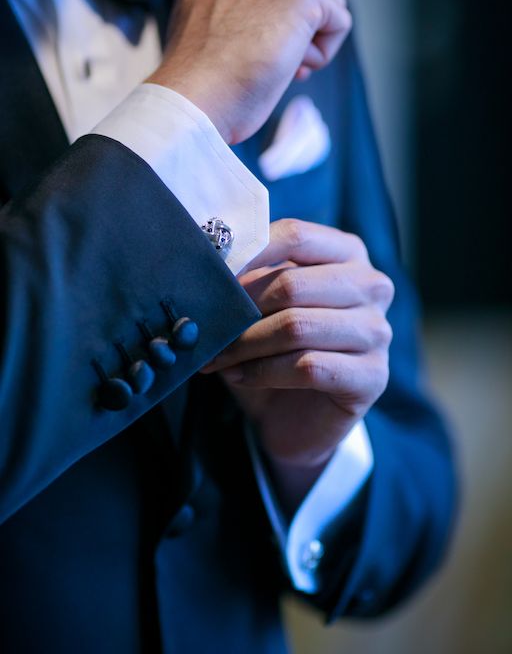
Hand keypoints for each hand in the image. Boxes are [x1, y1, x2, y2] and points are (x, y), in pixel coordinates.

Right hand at [147, 0, 350, 144]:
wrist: (192, 101)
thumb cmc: (197, 81)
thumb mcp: (206, 27)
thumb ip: (234, 10)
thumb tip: (275, 24)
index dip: (267, 26)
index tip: (245, 52)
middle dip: (290, 33)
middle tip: (260, 64)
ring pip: (324, 6)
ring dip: (304, 45)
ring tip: (270, 64)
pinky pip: (339, 23)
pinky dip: (320, 55)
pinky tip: (286, 66)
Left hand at [202, 219, 393, 469]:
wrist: (294, 417)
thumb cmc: (274, 349)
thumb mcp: (260, 304)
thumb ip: (249, 277)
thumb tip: (213, 265)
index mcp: (346, 253)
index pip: (295, 235)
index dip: (246, 253)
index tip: (208, 275)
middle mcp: (372, 286)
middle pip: (292, 284)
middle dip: (239, 309)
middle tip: (205, 327)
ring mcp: (378, 331)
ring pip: (296, 327)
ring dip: (245, 344)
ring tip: (216, 356)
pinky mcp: (373, 375)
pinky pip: (308, 366)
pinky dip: (263, 372)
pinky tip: (240, 377)